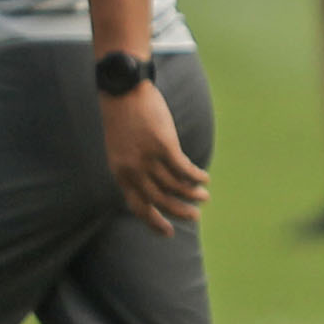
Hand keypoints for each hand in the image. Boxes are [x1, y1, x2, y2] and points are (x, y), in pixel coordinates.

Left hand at [99, 68, 208, 235]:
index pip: (137, 206)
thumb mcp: (120, 150)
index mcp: (120, 174)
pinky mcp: (163, 145)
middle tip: (194, 216)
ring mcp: (148, 158)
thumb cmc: (123, 120)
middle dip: (178, 212)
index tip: (168, 231)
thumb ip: (132, 170)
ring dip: (192, 194)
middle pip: (159, 200)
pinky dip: (196, 176)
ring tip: (204, 196)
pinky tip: (204, 178)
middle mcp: (133, 170)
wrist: (123, 92)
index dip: (154, 222)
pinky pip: (184, 169)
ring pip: (175, 186)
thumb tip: (154, 188)